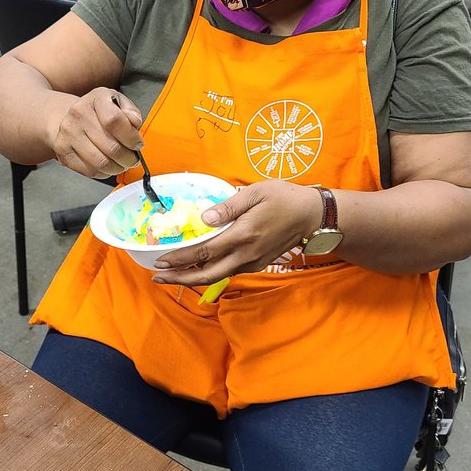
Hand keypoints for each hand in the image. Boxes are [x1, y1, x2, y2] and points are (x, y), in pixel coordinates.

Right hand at [51, 88, 142, 178]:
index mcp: (96, 98)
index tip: (138, 144)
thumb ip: (131, 112)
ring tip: (122, 164)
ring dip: (117, 168)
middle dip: (128, 158)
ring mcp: (68, 133)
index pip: (115, 120)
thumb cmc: (100, 112)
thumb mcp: (119, 103)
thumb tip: (135, 123)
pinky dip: (104, 173)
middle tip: (133, 159)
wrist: (71, 118)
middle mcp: (78, 113)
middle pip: (111, 146)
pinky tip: (108, 166)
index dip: (131, 137)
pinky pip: (89, 171)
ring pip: (101, 162)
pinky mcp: (62, 150)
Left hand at [152, 181, 322, 284]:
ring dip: (192, 277)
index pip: (204, 251)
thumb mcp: (256, 192)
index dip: (180, 258)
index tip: (161, 260)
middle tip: (157, 277)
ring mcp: (253, 262)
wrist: (314, 217)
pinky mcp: (257, 263)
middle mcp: (246, 254)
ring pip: (217, 276)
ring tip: (172, 275)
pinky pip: (229, 271)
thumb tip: (204, 218)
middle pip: (207, 274)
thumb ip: (228, 206)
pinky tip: (197, 267)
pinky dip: (209, 272)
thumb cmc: (285, 198)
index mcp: (243, 235)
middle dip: (180, 278)